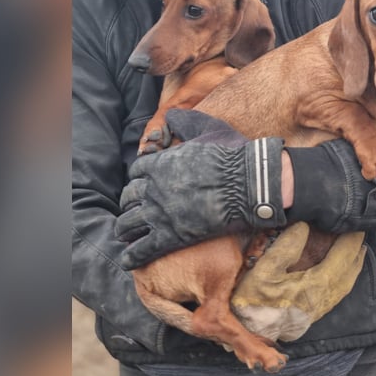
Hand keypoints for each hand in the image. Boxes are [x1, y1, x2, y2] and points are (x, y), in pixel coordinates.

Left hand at [115, 109, 286, 269]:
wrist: (249, 184)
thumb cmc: (232, 155)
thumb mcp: (208, 128)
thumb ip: (186, 120)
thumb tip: (171, 115)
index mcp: (159, 164)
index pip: (137, 172)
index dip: (140, 179)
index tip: (144, 184)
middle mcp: (153, 189)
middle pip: (128, 198)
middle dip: (130, 203)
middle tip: (134, 209)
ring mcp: (159, 214)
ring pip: (127, 224)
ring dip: (125, 229)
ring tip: (126, 234)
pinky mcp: (170, 237)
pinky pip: (142, 250)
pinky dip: (132, 256)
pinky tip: (129, 261)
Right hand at [231, 222, 365, 341]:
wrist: (249, 335)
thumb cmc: (253, 302)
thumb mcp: (263, 270)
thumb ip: (285, 247)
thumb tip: (303, 227)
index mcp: (315, 285)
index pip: (342, 258)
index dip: (350, 240)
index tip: (357, 224)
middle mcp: (323, 298)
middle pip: (349, 271)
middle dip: (357, 250)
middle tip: (361, 231)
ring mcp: (320, 308)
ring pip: (346, 284)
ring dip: (354, 265)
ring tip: (358, 249)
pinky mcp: (313, 314)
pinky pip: (338, 293)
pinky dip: (346, 278)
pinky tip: (343, 273)